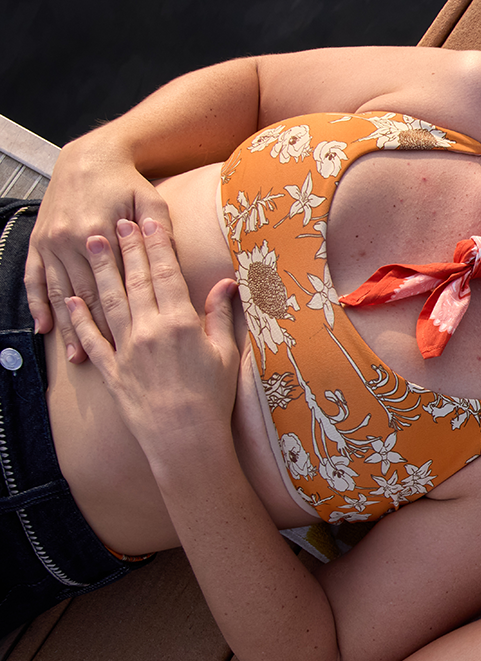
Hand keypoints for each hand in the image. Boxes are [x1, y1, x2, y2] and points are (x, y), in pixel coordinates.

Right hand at [29, 136, 171, 360]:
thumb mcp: (151, 201)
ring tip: (74, 357)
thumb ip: (163, 231)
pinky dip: (38, 303)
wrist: (88, 158)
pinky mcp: (40, 242)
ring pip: (61, 292)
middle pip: (88, 295)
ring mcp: (52, 242)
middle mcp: (73, 240)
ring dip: (67, 326)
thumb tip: (179, 260)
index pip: (116, 284)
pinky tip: (44, 326)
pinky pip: (36, 278)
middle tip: (105, 365)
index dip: (125, 317)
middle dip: (96, 333)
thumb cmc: (126, 182)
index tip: (137, 345)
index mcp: (103, 232)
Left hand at [66, 218, 238, 455]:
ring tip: (92, 245)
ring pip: (109, 301)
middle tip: (117, 222)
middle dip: (126, 249)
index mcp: (180, 323)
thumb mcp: (226, 354)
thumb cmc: (213, 399)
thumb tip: (227, 284)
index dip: (156, 246)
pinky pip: (92, 338)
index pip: (166, 274)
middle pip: (135, 280)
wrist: (185, 439)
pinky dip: (80, 318)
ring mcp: (126, 349)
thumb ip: (221, 316)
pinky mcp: (111, 369)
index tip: (149, 222)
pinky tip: (73, 299)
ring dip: (100, 271)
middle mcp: (149, 330)